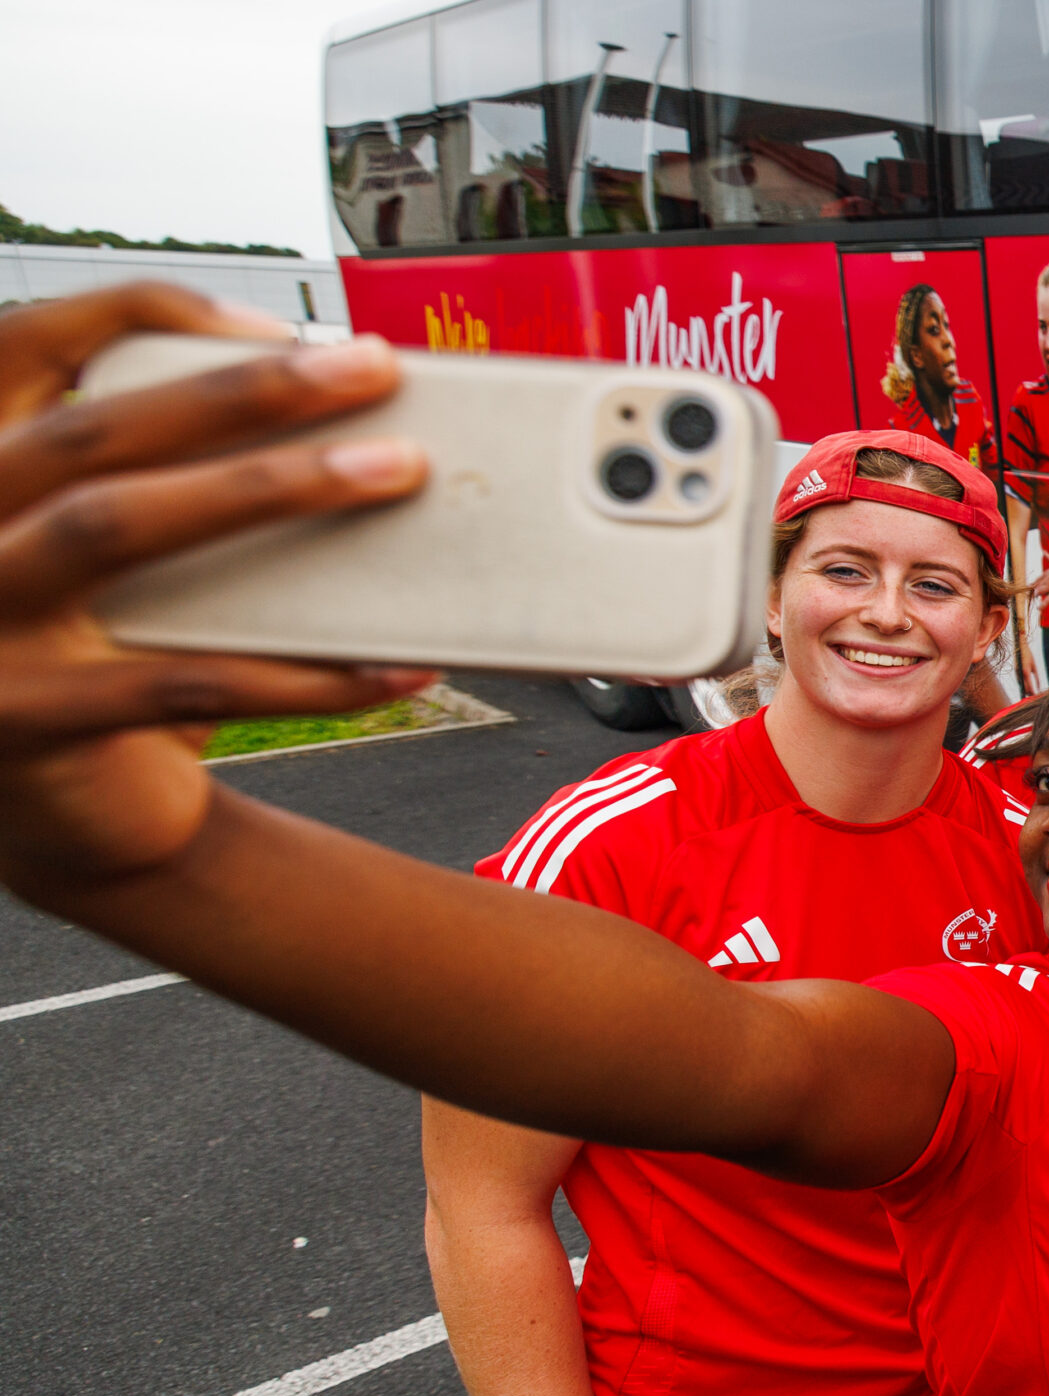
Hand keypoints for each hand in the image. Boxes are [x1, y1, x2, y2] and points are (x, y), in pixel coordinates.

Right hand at [0, 285, 428, 890]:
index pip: (28, 342)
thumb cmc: (117, 655)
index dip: (147, 313)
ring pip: (118, 526)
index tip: (281, 327)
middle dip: (242, 388)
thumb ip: (175, 485)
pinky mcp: (33, 721)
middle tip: (371, 367)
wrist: (70, 819)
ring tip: (397, 470)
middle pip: (93, 428)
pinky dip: (309, 670)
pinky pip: (192, 679)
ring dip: (269, 487)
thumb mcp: (123, 560)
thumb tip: (343, 423)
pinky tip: (401, 660)